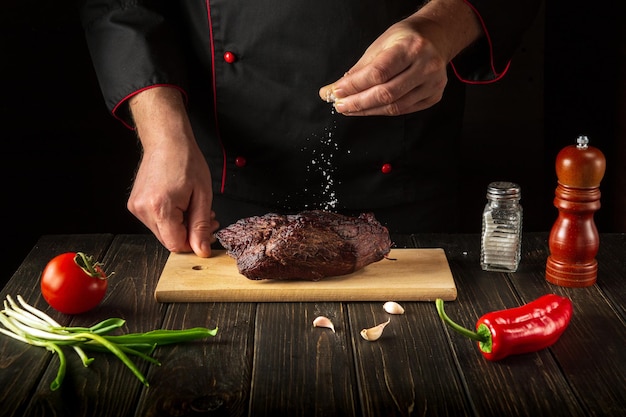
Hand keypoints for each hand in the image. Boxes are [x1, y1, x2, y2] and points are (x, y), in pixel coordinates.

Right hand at [128, 87, 218, 256]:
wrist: (166, 140)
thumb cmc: (185, 161)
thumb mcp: (202, 195)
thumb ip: (201, 226)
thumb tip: (202, 251)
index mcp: (160, 208)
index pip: (176, 244)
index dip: (194, 243)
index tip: (207, 232)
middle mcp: (143, 210)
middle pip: (169, 240)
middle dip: (190, 233)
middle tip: (207, 218)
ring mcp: (135, 208)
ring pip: (163, 232)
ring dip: (181, 226)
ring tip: (194, 207)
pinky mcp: (134, 204)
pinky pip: (156, 222)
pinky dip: (170, 218)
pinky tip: (181, 204)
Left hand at [319, 0, 481, 115]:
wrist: (435, 37)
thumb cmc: (405, 40)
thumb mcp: (380, 45)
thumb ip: (359, 69)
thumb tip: (334, 90)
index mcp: (410, 47)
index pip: (378, 73)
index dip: (355, 85)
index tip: (336, 92)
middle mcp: (426, 65)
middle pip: (386, 93)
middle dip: (358, 103)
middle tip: (340, 105)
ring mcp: (433, 83)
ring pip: (395, 106)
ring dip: (368, 110)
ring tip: (350, 109)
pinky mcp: (434, 96)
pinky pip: (404, 110)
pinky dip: (383, 111)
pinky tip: (369, 109)